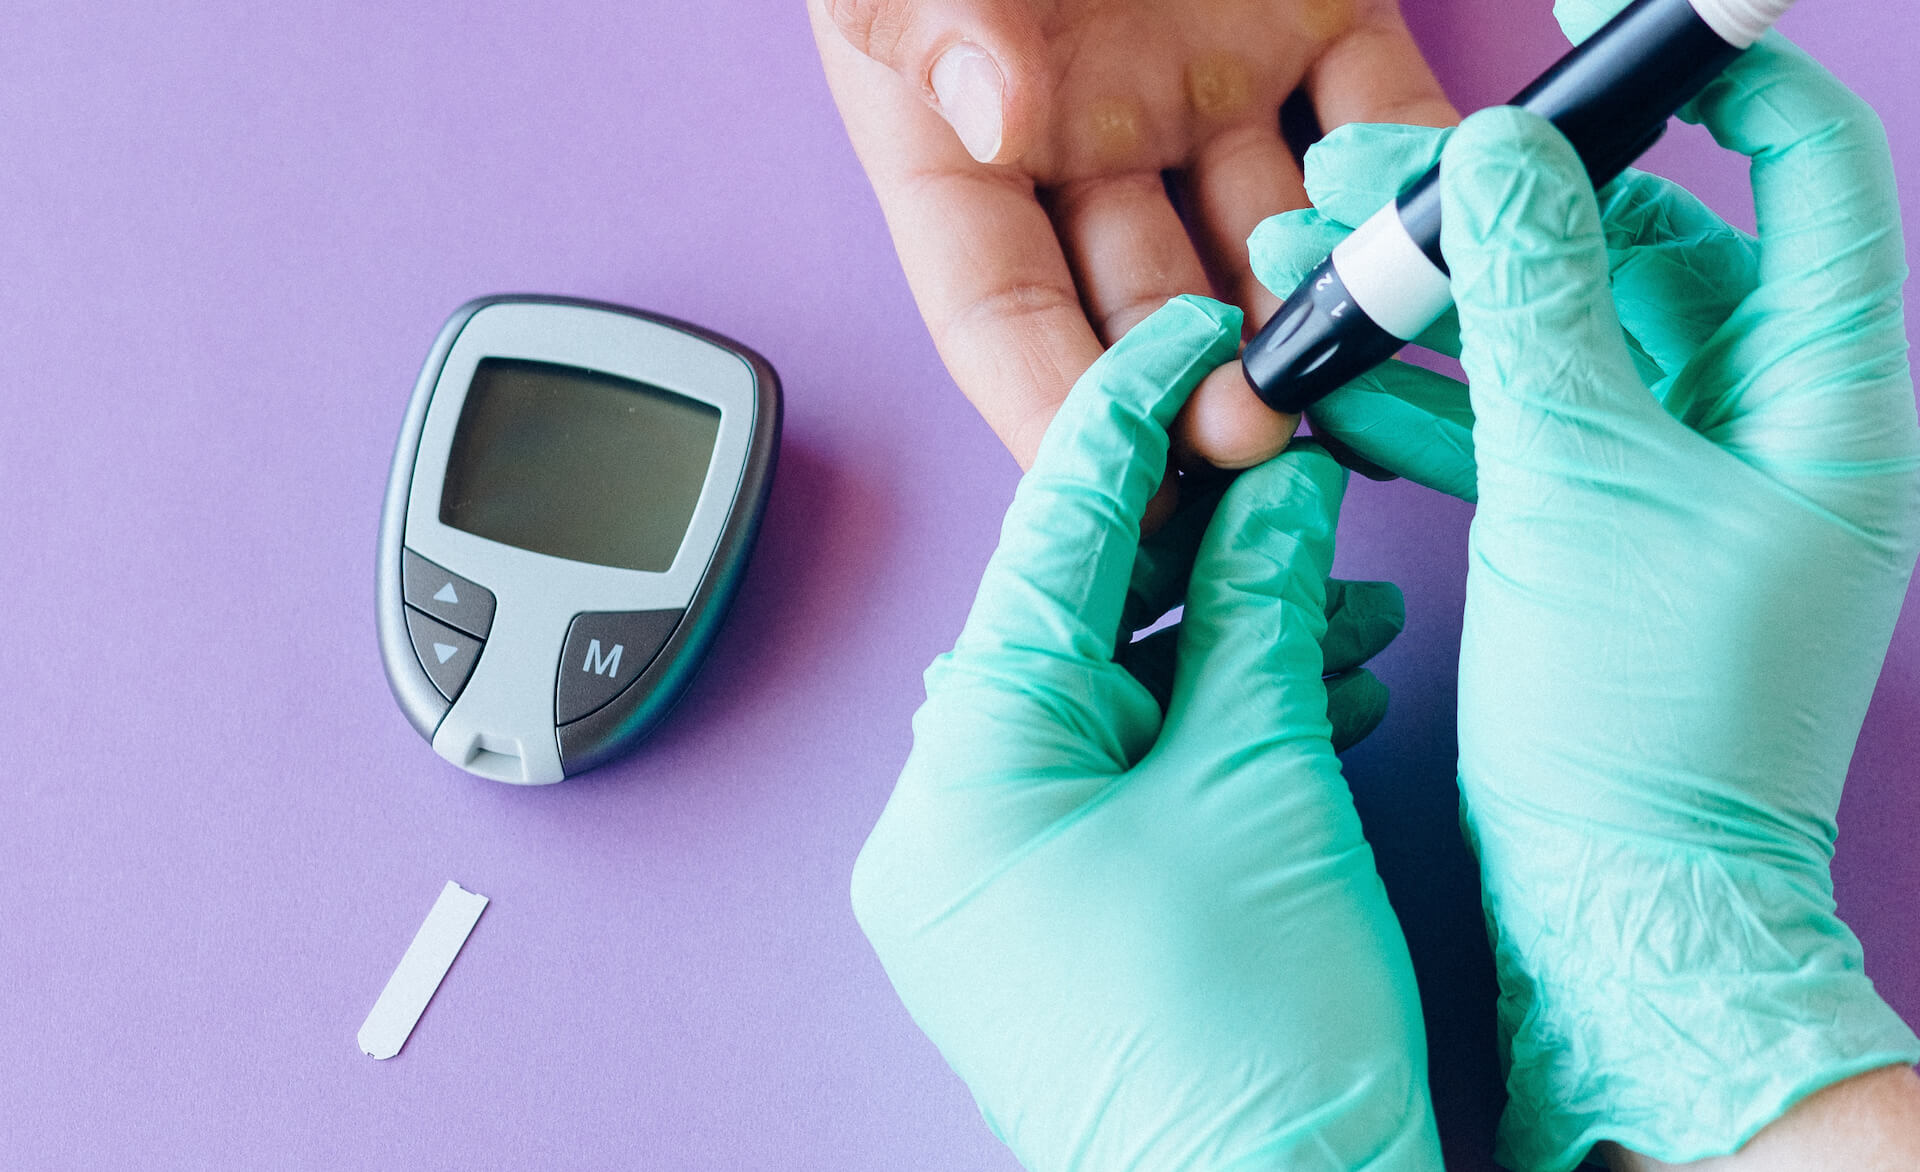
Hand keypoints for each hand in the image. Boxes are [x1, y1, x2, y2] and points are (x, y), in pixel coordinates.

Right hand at [807, 0, 1455, 470]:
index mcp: (955, 136)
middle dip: (1199, 392)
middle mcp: (1083, 136)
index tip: (1106, 488)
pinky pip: (1378, 113)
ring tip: (1366, 374)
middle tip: (1260, 448)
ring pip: (1269, 236)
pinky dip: (1421, 175)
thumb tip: (992, 113)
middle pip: (1144, 305)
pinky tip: (1450, 229)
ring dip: (1316, 315)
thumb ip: (934, 14)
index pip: (995, 311)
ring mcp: (1205, 82)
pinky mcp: (1315, 15)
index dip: (1043, 407)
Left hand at [851, 296, 1440, 1168]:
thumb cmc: (1249, 1040)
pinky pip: (1129, 768)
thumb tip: (1278, 488)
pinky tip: (1315, 683)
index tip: (1196, 333)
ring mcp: (999, 863)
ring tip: (1340, 592)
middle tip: (1295, 461)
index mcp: (969, 758)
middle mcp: (952, 809)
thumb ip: (1266, 611)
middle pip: (1080, 610)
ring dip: (1235, 633)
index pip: (1054, 535)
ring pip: (1117, 691)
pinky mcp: (1058, 900)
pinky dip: (1220, 719)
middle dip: (1205, 536)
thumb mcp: (1264, 781)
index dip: (1136, 416)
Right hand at [1248, 26, 1919, 1171]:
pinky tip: (1325, 382)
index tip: (1594, 33)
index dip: (1708, 83)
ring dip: (1428, 303)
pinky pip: (1506, 433)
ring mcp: (1665, 487)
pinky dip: (1423, 401)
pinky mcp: (1585, 542)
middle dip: (1494, 204)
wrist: (1617, 909)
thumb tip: (1507, 153)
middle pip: (1635, 250)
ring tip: (1301, 264)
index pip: (1797, 177)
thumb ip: (1538, 303)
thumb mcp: (1580, 483)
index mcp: (1816, 397)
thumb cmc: (1641, 719)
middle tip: (1361, 176)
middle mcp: (1753, 428)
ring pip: (1547, 344)